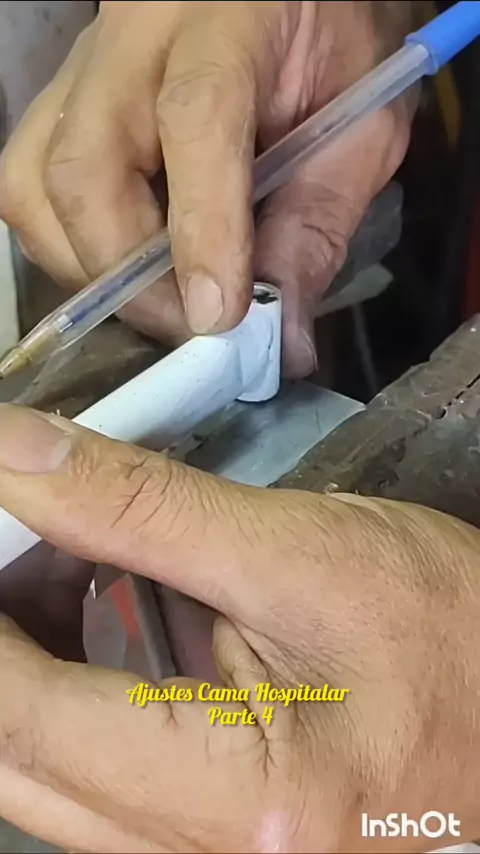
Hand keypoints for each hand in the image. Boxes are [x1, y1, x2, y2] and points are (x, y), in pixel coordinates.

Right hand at [0, 1, 413, 376]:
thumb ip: (317, 225)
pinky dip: (69, 246)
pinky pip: (28, 185)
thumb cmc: (332, 44)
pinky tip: (126, 264)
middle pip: (84, 168)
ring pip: (33, 186)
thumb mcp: (360, 128)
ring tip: (160, 300)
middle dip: (130, 277)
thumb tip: (280, 340)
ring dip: (89, 269)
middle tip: (191, 325)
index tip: (218, 318)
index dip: (201, 232)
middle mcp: (135, 38)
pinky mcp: (62, 99)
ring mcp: (83, 67)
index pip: (194, 122)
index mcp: (228, 23)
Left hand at [0, 404, 478, 852]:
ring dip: (26, 657)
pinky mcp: (205, 828)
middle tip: (14, 529)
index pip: (29, 720)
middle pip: (21, 759)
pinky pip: (97, 767)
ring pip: (48, 769)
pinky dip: (71, 678)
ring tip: (51, 551)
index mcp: (237, 804)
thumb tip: (17, 454)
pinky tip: (93, 601)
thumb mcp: (301, 552)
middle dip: (0, 635)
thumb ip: (149, 508)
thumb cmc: (445, 630)